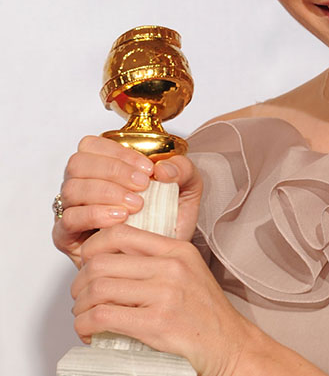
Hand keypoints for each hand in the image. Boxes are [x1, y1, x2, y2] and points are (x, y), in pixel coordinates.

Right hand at [53, 135, 202, 267]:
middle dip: (112, 171)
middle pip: (78, 163)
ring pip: (72, 189)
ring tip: (135, 205)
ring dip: (105, 192)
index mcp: (104, 166)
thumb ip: (183, 169)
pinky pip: (68, 220)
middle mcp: (84, 184)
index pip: (94, 145)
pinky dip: (93, 215)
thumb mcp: (187, 188)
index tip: (148, 169)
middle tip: (142, 186)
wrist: (166, 256)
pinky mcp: (68, 237)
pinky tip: (119, 220)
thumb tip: (163, 168)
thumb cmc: (171, 218)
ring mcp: (73, 209)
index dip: (119, 152)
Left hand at [71, 225, 254, 375]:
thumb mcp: (187, 271)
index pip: (121, 233)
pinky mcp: (157, 323)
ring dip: (81, 307)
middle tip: (81, 296)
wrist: (230, 343)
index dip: (93, 247)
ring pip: (98, 289)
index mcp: (177, 249)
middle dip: (80, 283)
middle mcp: (171, 266)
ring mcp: (165, 294)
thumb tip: (110, 260)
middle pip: (101, 263)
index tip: (87, 263)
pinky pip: (103, 317)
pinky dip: (86, 325)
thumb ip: (156, 260)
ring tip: (85, 316)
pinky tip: (90, 332)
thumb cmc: (206, 312)